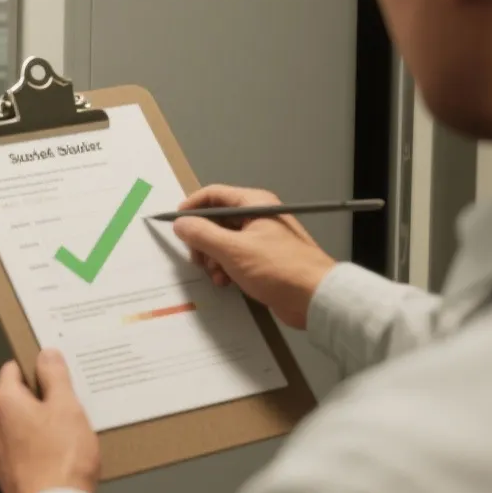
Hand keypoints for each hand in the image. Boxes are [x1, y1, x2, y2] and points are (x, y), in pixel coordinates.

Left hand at [0, 350, 100, 492]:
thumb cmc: (61, 458)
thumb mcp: (66, 407)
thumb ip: (55, 377)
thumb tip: (45, 354)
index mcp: (5, 402)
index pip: (12, 369)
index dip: (34, 367)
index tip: (54, 373)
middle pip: (17, 399)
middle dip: (41, 399)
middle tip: (70, 406)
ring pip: (20, 427)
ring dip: (41, 426)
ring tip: (70, 436)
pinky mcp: (8, 474)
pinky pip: (24, 451)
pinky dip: (39, 450)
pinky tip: (61, 458)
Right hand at [172, 185, 336, 329]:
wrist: (315, 298)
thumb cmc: (277, 268)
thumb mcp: (232, 250)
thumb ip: (202, 234)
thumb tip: (181, 224)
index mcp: (254, 203)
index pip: (214, 194)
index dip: (191, 206)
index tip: (176, 224)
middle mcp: (258, 216)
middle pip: (217, 219)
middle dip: (202, 239)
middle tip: (197, 258)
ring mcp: (263, 238)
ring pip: (224, 240)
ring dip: (213, 257)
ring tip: (215, 274)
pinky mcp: (265, 258)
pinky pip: (236, 256)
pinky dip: (226, 267)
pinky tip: (225, 282)